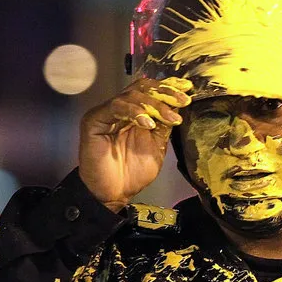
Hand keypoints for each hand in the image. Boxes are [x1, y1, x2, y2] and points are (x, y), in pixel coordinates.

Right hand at [79, 77, 192, 211]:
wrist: (114, 193)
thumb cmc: (132, 173)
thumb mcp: (157, 146)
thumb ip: (164, 125)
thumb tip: (178, 106)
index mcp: (135, 113)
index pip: (151, 92)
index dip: (169, 87)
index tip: (187, 90)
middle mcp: (121, 109)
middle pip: (142, 88)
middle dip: (165, 92)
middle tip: (182, 101)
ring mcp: (107, 113)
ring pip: (131, 95)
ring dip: (154, 105)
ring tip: (171, 118)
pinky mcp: (94, 120)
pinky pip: (115, 107)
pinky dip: (134, 112)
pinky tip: (148, 123)